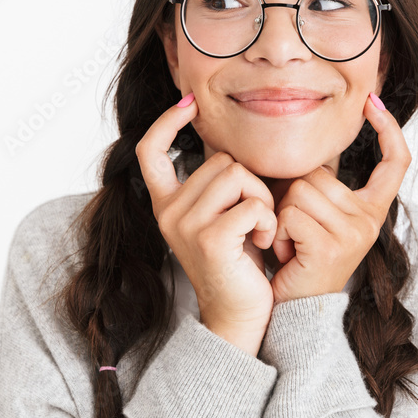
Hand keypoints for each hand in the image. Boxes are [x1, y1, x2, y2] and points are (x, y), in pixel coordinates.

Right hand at [135, 93, 278, 350]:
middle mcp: (168, 212)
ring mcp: (185, 225)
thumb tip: (225, 142)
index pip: (150, 151)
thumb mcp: (219, 216)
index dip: (165, 122)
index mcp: (166, 204)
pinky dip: (266, 220)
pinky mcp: (209, 239)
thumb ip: (216, 184)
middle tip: (254, 218)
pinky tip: (263, 243)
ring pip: (237, 176)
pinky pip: (251, 204)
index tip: (188, 103)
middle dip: (249, 183)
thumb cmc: (238, 263)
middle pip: (220, 160)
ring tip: (258, 229)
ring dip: (261, 200)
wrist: (239, 315)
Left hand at [268, 93, 410, 303]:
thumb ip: (320, 184)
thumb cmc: (301, 260)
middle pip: (318, 173)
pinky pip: (290, 213)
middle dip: (293, 195)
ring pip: (300, 190)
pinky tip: (287, 253)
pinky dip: (279, 231)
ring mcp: (354, 233)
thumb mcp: (319, 217)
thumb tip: (309, 139)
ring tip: (291, 243)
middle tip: (296, 232)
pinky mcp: (332, 246)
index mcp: (371, 210)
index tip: (373, 102)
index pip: (395, 163)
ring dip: (283, 215)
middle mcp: (370, 219)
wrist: (296, 312)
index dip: (388, 130)